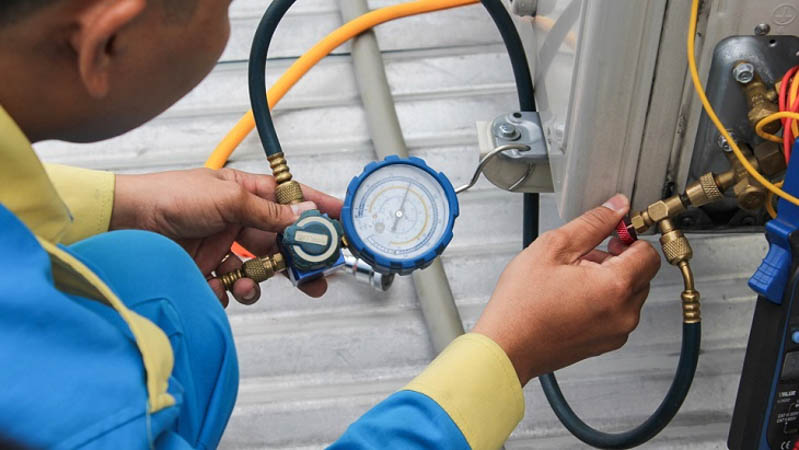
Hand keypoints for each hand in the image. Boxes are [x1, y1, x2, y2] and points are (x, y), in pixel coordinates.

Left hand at [110, 168, 342, 306]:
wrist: (126, 223)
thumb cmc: (169, 196)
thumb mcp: (226, 197)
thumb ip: (266, 210)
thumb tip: (299, 215)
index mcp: (245, 192)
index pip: (290, 199)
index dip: (317, 208)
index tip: (341, 219)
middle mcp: (237, 219)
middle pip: (280, 242)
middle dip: (297, 261)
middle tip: (316, 277)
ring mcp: (222, 245)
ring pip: (258, 269)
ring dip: (258, 281)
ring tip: (249, 286)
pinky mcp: (206, 268)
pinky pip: (230, 285)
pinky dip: (227, 291)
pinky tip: (217, 286)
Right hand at [472, 194, 660, 385]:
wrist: (507, 345)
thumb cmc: (522, 304)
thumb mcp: (553, 248)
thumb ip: (592, 223)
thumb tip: (616, 207)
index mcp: (615, 286)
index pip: (648, 252)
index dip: (628, 237)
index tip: (610, 236)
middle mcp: (624, 313)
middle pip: (641, 273)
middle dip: (617, 258)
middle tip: (582, 257)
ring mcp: (616, 332)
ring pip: (629, 293)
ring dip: (609, 280)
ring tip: (572, 279)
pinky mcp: (605, 343)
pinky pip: (617, 313)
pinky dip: (602, 301)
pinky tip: (571, 297)